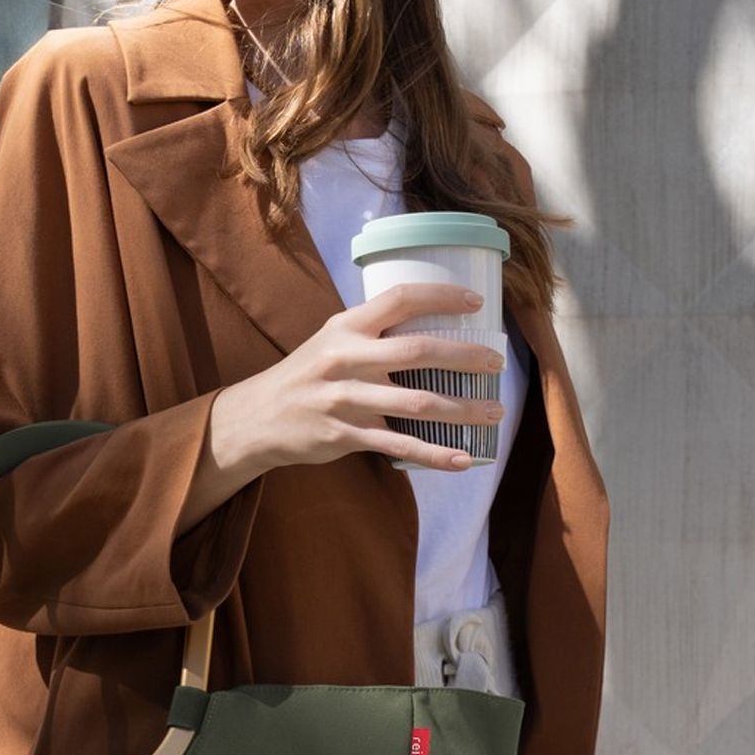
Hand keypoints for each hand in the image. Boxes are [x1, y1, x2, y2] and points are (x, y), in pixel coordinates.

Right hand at [212, 284, 505, 475]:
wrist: (258, 416)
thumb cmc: (308, 374)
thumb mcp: (332, 340)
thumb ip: (373, 332)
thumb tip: (432, 324)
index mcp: (347, 326)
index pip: (400, 299)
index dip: (442, 296)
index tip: (478, 303)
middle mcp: (346, 358)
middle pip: (417, 351)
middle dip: (464, 355)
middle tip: (496, 362)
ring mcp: (345, 398)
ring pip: (416, 403)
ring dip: (462, 409)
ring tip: (494, 411)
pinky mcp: (345, 434)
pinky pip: (399, 445)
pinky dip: (435, 454)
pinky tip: (463, 458)